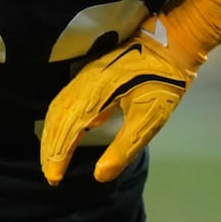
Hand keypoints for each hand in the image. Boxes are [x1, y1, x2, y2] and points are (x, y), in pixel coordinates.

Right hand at [39, 15, 203, 185]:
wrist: (170, 42)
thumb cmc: (164, 81)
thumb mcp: (150, 118)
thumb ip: (124, 148)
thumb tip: (100, 175)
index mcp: (95, 95)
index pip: (68, 130)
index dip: (58, 156)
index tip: (54, 179)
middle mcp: (82, 85)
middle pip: (57, 120)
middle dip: (50, 149)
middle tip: (50, 175)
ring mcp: (83, 77)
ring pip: (57, 109)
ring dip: (51, 135)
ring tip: (51, 158)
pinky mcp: (88, 74)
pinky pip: (63, 100)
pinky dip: (57, 121)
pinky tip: (62, 131)